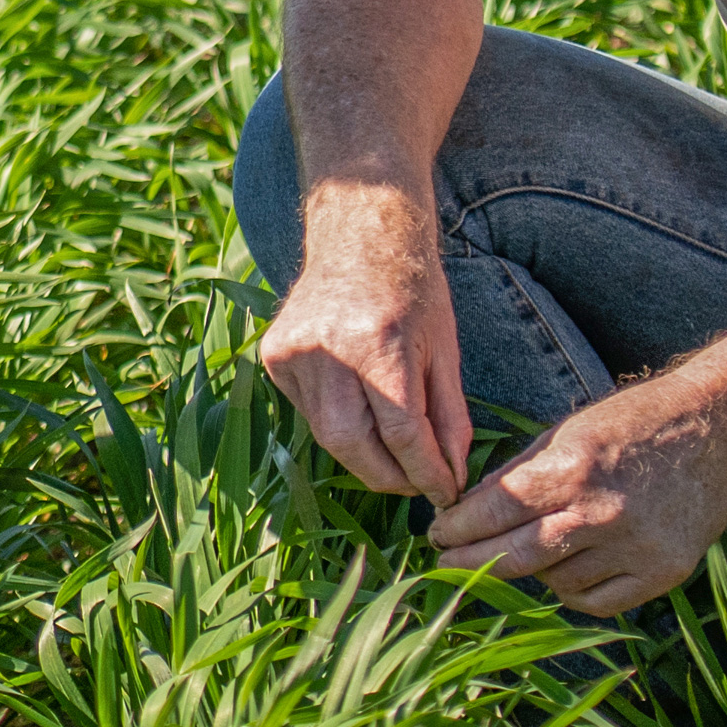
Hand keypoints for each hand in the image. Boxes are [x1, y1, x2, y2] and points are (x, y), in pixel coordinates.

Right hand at [259, 188, 472, 511]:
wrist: (360, 234)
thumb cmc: (413, 289)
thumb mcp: (445, 349)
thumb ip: (449, 416)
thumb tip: (452, 475)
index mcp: (378, 343)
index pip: (403, 433)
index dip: (428, 472)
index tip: (446, 492)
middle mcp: (328, 349)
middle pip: (354, 445)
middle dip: (389, 477)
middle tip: (417, 485)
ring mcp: (293, 352)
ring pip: (327, 435)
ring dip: (365, 454)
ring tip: (393, 452)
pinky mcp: (274, 356)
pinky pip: (308, 412)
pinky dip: (338, 423)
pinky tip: (357, 406)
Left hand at [426, 383, 726, 615]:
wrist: (717, 430)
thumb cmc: (634, 423)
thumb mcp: (567, 431)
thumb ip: (519, 473)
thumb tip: (469, 509)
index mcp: (573, 470)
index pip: (495, 511)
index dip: (458, 528)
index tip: (437, 535)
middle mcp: (603, 514)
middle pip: (516, 556)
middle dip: (471, 562)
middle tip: (446, 562)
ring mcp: (636, 549)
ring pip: (555, 582)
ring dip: (534, 569)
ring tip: (535, 545)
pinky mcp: (664, 573)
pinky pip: (596, 600)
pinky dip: (573, 589)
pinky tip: (570, 567)